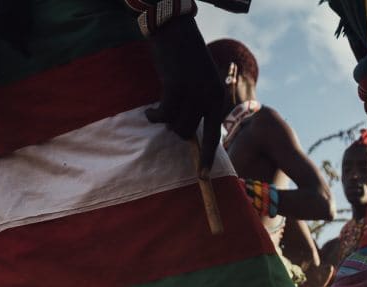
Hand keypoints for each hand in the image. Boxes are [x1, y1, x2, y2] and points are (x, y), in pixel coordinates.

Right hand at [145, 16, 223, 170]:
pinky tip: (150, 110)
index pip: (214, 134)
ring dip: (164, 120)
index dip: (206, 156)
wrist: (175, 30)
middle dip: (175, 127)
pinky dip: (153, 115)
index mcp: (217, 96)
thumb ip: (199, 103)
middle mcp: (209, 97)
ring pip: (175, 126)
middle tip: (167, 115)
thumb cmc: (185, 56)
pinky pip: (162, 115)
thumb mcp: (200, 80)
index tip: (202, 176)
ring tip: (159, 107)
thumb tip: (186, 130)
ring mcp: (193, 93)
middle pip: (189, 133)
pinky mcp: (175, 88)